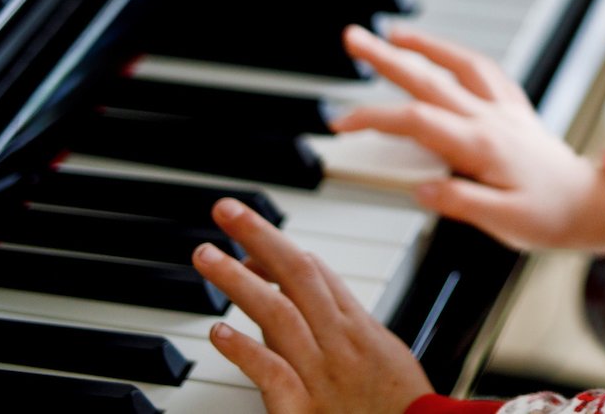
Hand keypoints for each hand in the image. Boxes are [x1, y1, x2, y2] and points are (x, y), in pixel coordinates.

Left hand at [193, 196, 431, 413]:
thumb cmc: (398, 403)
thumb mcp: (384, 352)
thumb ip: (348, 322)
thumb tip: (317, 290)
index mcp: (358, 327)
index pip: (314, 272)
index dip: (276, 247)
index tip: (246, 234)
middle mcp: (339, 341)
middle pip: (296, 276)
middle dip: (259, 237)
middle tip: (226, 210)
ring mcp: (321, 373)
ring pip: (278, 314)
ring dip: (239, 281)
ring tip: (207, 256)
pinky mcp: (303, 410)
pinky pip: (272, 373)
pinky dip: (245, 351)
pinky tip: (218, 332)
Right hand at [331, 23, 604, 252]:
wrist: (591, 204)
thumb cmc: (550, 216)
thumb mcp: (503, 222)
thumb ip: (460, 203)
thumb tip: (420, 189)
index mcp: (480, 146)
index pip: (415, 121)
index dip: (375, 117)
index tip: (342, 122)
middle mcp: (490, 119)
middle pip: (428, 80)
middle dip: (386, 58)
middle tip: (353, 38)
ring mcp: (503, 110)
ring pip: (458, 65)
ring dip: (425, 45)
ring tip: (393, 33)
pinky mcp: (515, 111)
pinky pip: (486, 72)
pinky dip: (461, 56)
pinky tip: (446, 53)